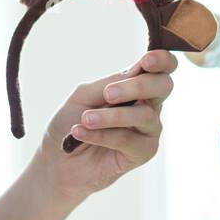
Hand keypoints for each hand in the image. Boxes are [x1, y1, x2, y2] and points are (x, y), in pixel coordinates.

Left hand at [36, 50, 175, 203]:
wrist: (57, 159)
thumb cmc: (70, 122)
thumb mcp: (83, 95)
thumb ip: (109, 82)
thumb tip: (136, 70)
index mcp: (135, 86)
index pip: (162, 68)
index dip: (162, 60)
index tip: (146, 61)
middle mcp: (148, 105)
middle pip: (163, 86)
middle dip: (138, 86)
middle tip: (109, 94)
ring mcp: (148, 130)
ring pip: (145, 115)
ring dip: (111, 116)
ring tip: (85, 119)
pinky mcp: (142, 153)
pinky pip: (128, 140)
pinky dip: (102, 135)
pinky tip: (80, 133)